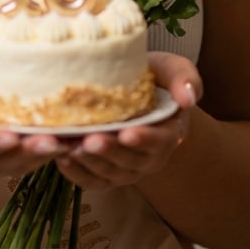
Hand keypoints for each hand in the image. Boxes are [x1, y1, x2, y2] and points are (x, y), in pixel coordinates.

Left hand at [53, 53, 200, 191]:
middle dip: (109, 152)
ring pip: (110, 173)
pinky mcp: (108, 173)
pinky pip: (94, 180)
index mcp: (168, 133)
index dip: (144, 139)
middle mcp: (150, 157)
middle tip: (90, 139)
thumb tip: (188, 97)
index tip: (127, 133)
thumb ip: (185, 78)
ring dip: (89, 162)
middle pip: (130, 161)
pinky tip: (61, 158)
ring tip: (69, 147)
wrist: (138, 93)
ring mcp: (128, 168)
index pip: (159, 140)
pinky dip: (77, 174)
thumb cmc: (156, 79)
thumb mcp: (173, 69)